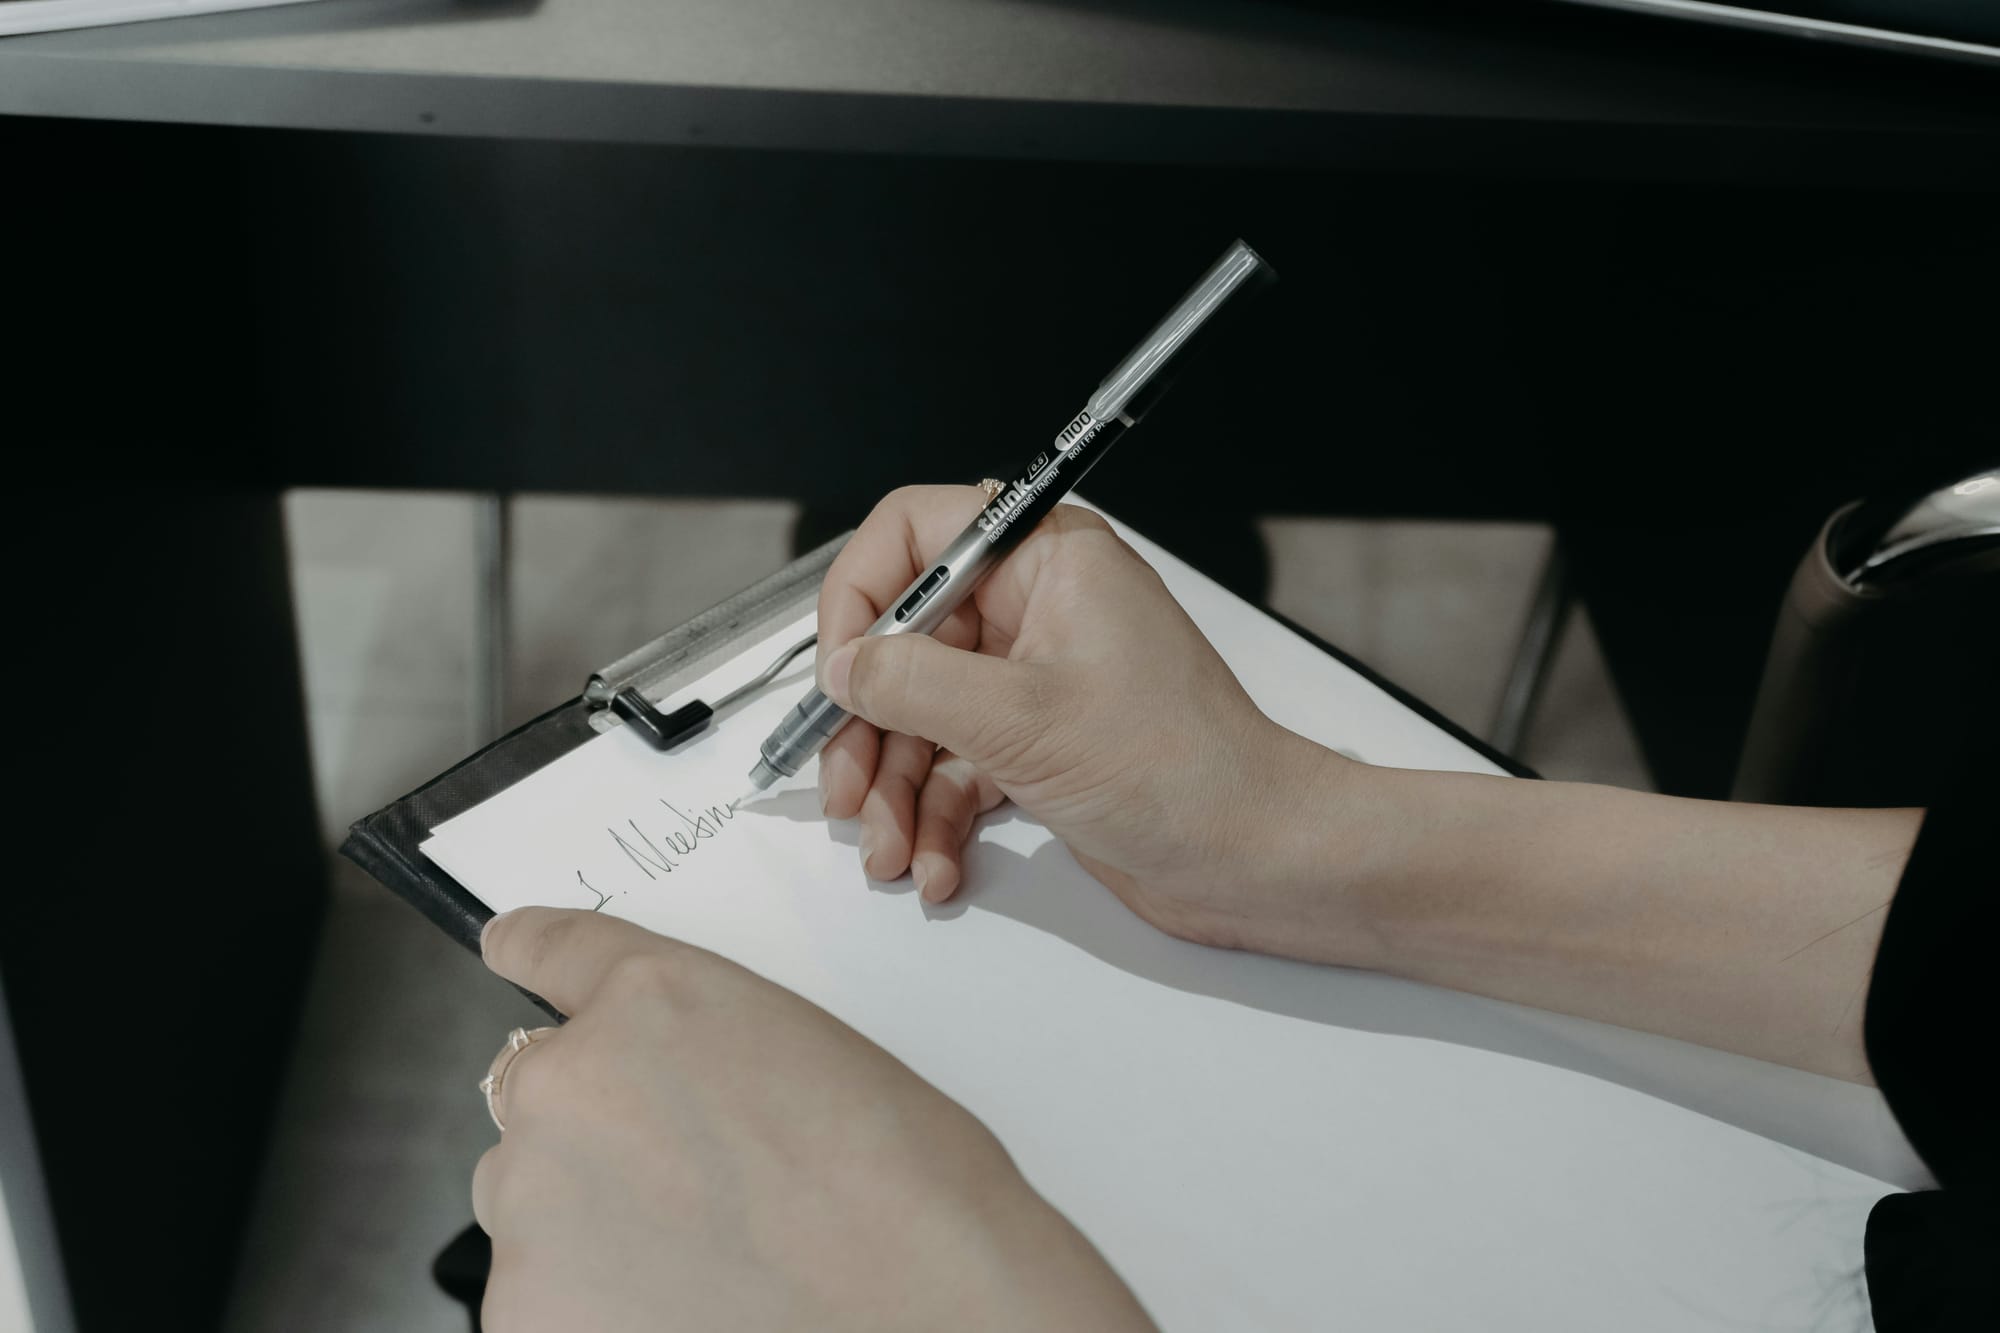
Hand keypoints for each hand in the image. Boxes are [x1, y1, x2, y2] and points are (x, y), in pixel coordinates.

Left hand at [472, 907, 1154, 1332]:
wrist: (924, 1301)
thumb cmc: (905, 1187)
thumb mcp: (810, 1055)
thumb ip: (706, 1050)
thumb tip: (666, 1091)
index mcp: (651, 997)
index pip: (553, 950)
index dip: (527, 947)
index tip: (510, 946)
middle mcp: (570, 1079)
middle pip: (541, 1101)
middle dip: (597, 1135)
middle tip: (693, 1188)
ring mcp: (533, 1198)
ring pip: (532, 1204)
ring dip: (590, 1223)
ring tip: (704, 1262)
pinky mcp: (523, 1308)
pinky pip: (538, 1296)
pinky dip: (591, 1306)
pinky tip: (686, 1309)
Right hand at [816, 486, 1348, 949]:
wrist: (1254, 856)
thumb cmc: (1182, 768)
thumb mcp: (1021, 719)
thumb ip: (914, 682)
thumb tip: (846, 665)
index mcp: (1048, 559)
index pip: (916, 534)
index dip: (862, 596)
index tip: (840, 668)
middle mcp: (1040, 608)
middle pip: (906, 640)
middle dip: (869, 724)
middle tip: (844, 786)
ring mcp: (1038, 678)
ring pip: (924, 715)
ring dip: (896, 789)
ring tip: (889, 850)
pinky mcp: (1040, 743)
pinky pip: (957, 767)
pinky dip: (936, 817)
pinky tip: (936, 863)